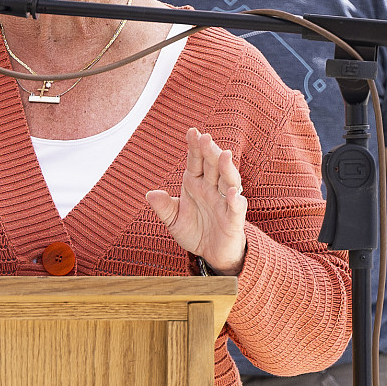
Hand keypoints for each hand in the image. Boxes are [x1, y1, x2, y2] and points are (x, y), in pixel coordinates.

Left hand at [145, 129, 248, 271]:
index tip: (192, 131)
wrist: (212, 254)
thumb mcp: (174, 221)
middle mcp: (212, 188)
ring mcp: (224, 202)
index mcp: (196, 184)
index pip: (196, 161)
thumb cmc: (195, 232)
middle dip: (210, 151)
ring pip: (228, 181)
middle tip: (205, 138)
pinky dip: (235, 200)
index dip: (195, 147)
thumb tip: (150, 194)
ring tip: (224, 155)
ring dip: (227, 168)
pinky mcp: (234, 220)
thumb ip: (164, 207)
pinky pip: (236, 208)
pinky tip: (232, 192)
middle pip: (213, 166)